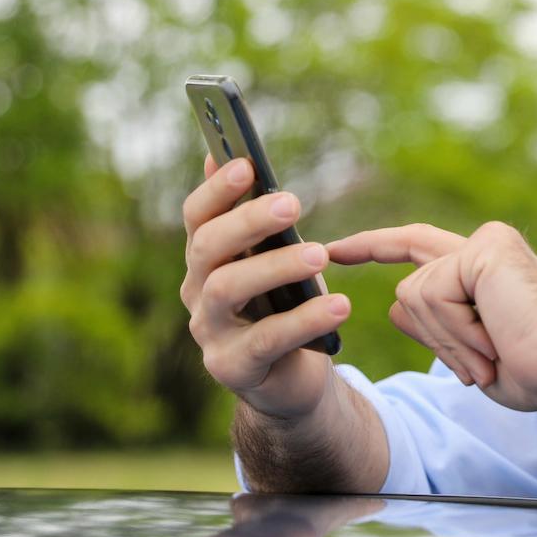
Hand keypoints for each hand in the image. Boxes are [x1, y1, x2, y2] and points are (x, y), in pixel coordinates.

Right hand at [180, 152, 350, 420]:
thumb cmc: (284, 307)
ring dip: (274, 266)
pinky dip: (304, 320)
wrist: (292, 380)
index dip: (216, 189)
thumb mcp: (276, 259)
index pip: (197, 217)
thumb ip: (258, 219)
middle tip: (293, 203)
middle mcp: (197, 292)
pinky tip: (339, 305)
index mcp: (206, 259)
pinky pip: (264, 340)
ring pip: (227, 289)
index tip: (246, 163)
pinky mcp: (232, 367)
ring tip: (320, 254)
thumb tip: (234, 156)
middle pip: (207, 248)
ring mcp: (209, 332)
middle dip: (248, 221)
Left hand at [324, 220, 536, 414]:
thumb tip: (397, 306)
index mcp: (487, 267)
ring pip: (415, 297)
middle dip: (436, 338)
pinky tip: (491, 337)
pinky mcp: (484, 250)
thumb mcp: (472, 355)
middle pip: (413, 289)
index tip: (335, 250)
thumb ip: (437, 329)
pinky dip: (455, 331)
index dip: (374, 246)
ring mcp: (486, 243)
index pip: (418, 246)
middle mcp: (486, 246)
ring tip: (493, 353)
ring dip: (449, 341)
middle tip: (487, 362)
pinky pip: (432, 296)